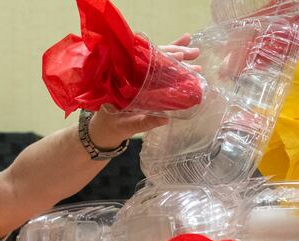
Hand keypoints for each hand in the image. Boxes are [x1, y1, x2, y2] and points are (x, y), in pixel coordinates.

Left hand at [86, 33, 201, 147]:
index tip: (178, 55)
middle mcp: (129, 74)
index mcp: (122, 80)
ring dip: (177, 56)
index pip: (144, 63)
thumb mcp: (127, 126)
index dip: (162, 58)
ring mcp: (136, 77)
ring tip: (195, 52)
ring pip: (157, 61)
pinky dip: (171, 63)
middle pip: (153, 58)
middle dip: (175, 53)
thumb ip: (144, 122)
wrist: (102, 131)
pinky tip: (185, 55)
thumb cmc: (111, 127)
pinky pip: (158, 71)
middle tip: (194, 52)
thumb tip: (166, 118)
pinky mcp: (142, 82)